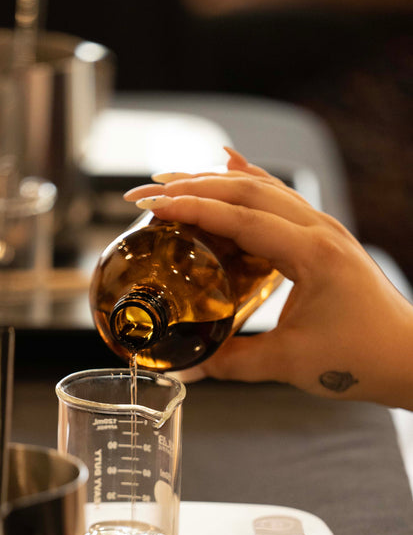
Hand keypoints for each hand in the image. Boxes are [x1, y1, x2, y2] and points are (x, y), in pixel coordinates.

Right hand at [124, 149, 412, 409]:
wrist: (407, 358)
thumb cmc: (361, 358)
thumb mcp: (288, 363)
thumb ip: (231, 363)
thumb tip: (186, 368)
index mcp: (312, 253)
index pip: (239, 218)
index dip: (191, 208)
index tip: (151, 204)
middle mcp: (320, 230)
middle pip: (247, 191)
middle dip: (193, 186)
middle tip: (147, 190)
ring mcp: (325, 230)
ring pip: (263, 189)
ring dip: (216, 182)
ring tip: (172, 182)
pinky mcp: (324, 240)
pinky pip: (280, 199)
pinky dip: (249, 183)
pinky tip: (229, 166)